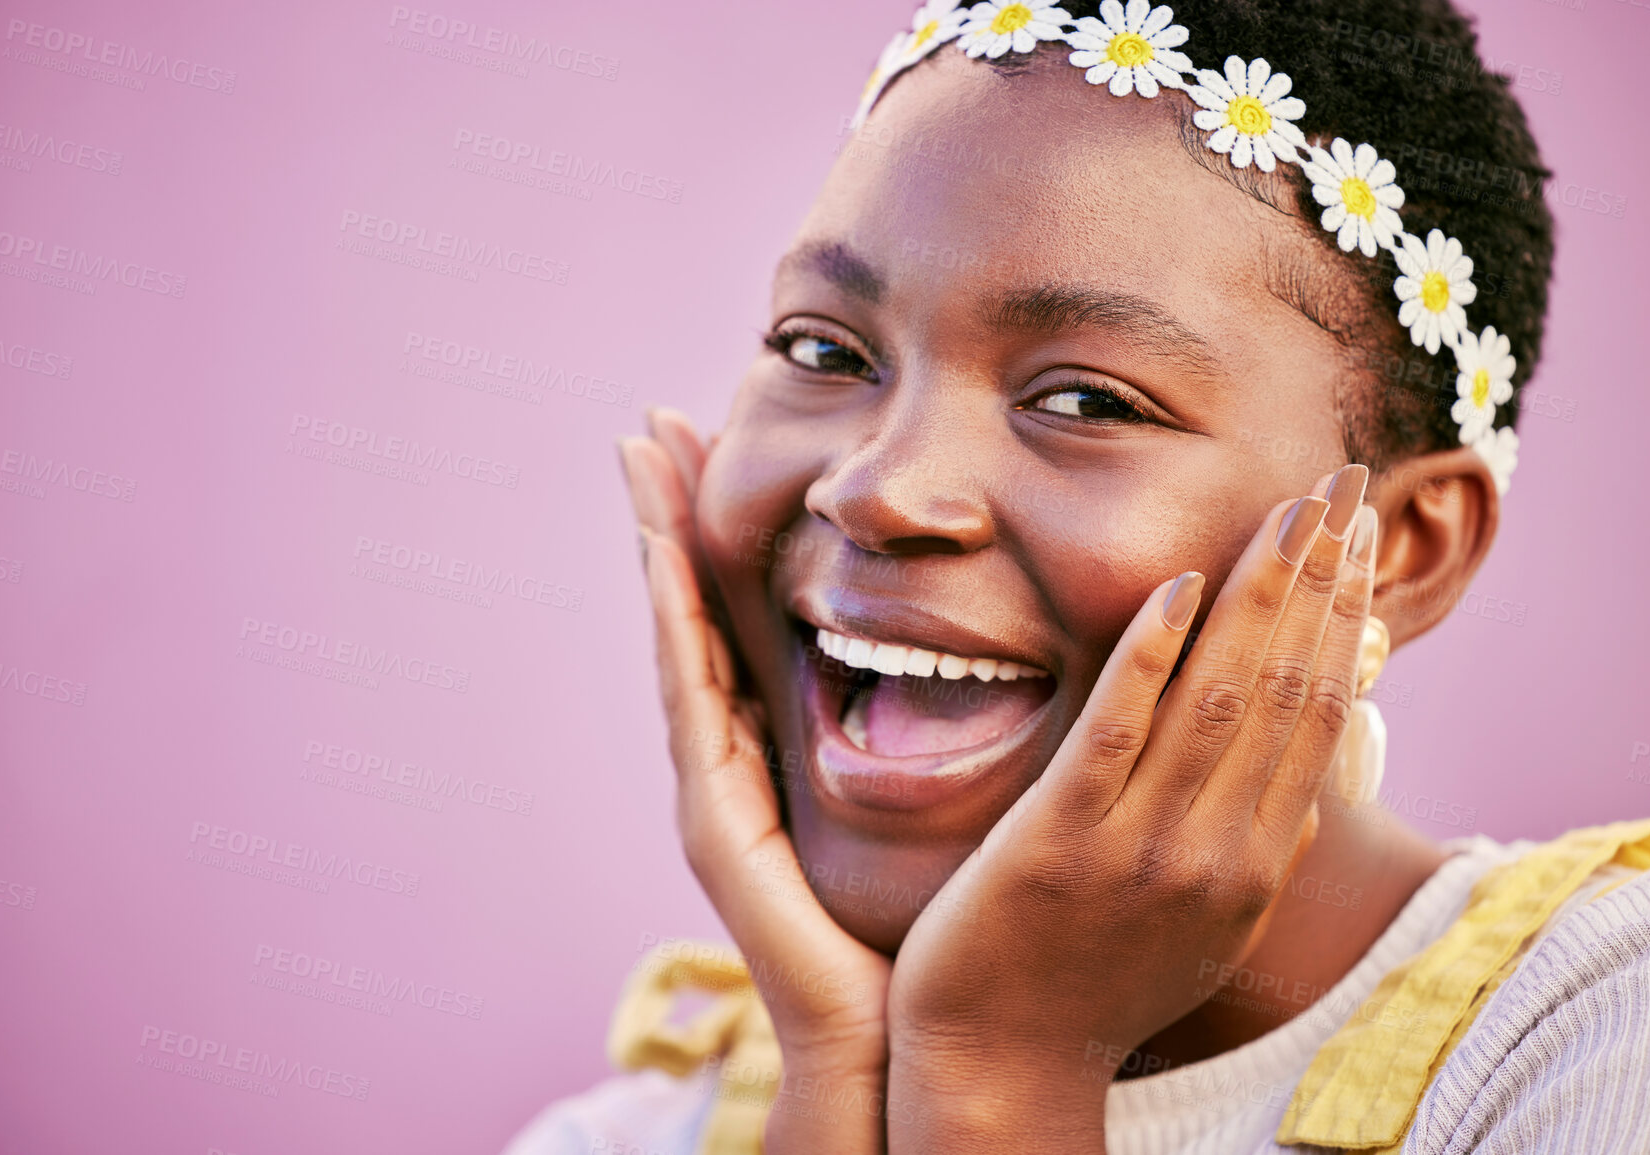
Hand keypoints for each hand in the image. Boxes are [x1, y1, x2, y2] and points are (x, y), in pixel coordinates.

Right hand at [621, 409, 893, 1154]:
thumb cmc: (928, 921)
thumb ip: (953, 723)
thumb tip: (1008, 646)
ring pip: (681, 639)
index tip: (721, 444)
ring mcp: (714, 785)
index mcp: (786, 746)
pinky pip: (693, 698)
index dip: (727, 535)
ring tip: (641, 459)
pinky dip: (673, 622)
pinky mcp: (713, 818)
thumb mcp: (940, 794)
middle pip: (698, 613)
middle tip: (653, 423)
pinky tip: (661, 556)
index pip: (750, 619)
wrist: (893, 1030)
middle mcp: (736, 757)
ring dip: (658, 548)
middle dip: (674, 518)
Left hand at [885, 466, 1377, 1154]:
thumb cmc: (1103, 983)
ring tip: (1287, 512)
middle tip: (1342, 486)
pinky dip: (1151, 655)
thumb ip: (1265, 849)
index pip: (1319, 714)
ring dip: (1258, 595)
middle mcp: (1219, 850)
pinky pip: (1116, 732)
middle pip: (1285, 689)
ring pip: (1218, 698)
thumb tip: (1316, 773)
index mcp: (1257, 862)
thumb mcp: (1212, 926)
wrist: (1004, 1063)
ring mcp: (1140, 845)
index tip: (1357, 539)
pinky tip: (1176, 585)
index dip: (1343, 617)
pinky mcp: (1058, 840)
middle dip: (1319, 579)